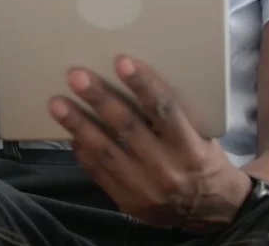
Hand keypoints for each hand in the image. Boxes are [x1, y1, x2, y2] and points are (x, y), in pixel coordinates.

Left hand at [49, 57, 250, 233]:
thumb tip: (134, 76)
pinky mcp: (128, 201)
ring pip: (106, 151)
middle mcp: (166, 168)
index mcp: (189, 146)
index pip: (164, 109)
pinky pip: (99, 173)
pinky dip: (83, 151)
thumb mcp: (200, 132)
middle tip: (76, 76)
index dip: (142, 84)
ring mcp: (145, 188)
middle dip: (99, 99)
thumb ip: (172, 112)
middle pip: (128, 127)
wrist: (211, 209)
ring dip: (79, 125)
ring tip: (57, 103)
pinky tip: (70, 132)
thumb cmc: (202, 156)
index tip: (122, 61)